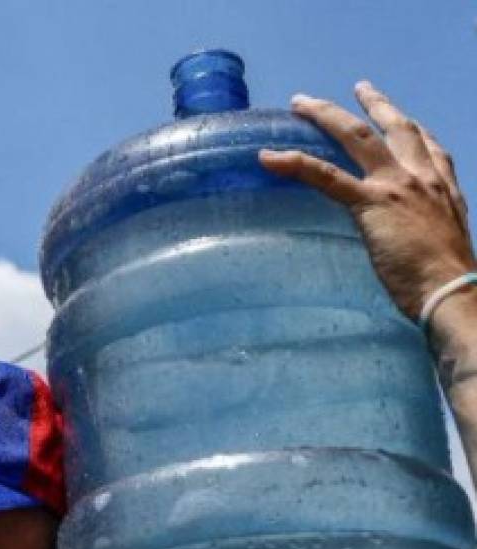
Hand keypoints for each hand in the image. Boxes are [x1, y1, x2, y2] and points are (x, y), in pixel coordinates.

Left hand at [259, 81, 475, 320]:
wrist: (450, 290)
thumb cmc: (446, 281)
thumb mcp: (445, 244)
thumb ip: (427, 232)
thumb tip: (415, 242)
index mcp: (443, 189)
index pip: (428, 147)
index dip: (412, 128)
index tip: (399, 116)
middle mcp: (421, 178)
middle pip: (394, 128)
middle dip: (373, 104)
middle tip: (358, 87)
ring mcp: (395, 186)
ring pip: (355, 137)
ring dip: (325, 115)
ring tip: (300, 103)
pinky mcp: (370, 203)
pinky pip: (325, 176)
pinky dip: (294, 163)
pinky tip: (269, 157)